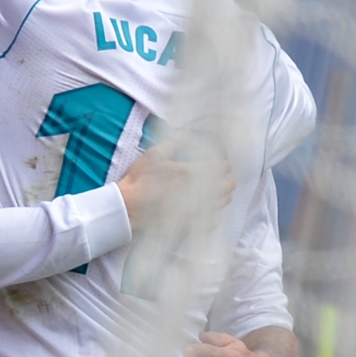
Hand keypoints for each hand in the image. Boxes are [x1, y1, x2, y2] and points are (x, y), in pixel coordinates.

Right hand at [116, 144, 233, 231]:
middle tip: (226, 181)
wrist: (128, 207)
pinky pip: (209, 223)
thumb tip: (188, 133)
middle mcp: (197, 191)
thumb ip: (174, 142)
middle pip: (224, 188)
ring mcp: (194, 209)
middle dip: (227, 183)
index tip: (224, 166)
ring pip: (220, 205)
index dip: (224, 166)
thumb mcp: (155, 154)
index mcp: (191, 173)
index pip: (219, 168)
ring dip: (222, 198)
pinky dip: (211, 218)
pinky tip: (209, 216)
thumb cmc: (140, 179)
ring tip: (221, 196)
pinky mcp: (189, 224)